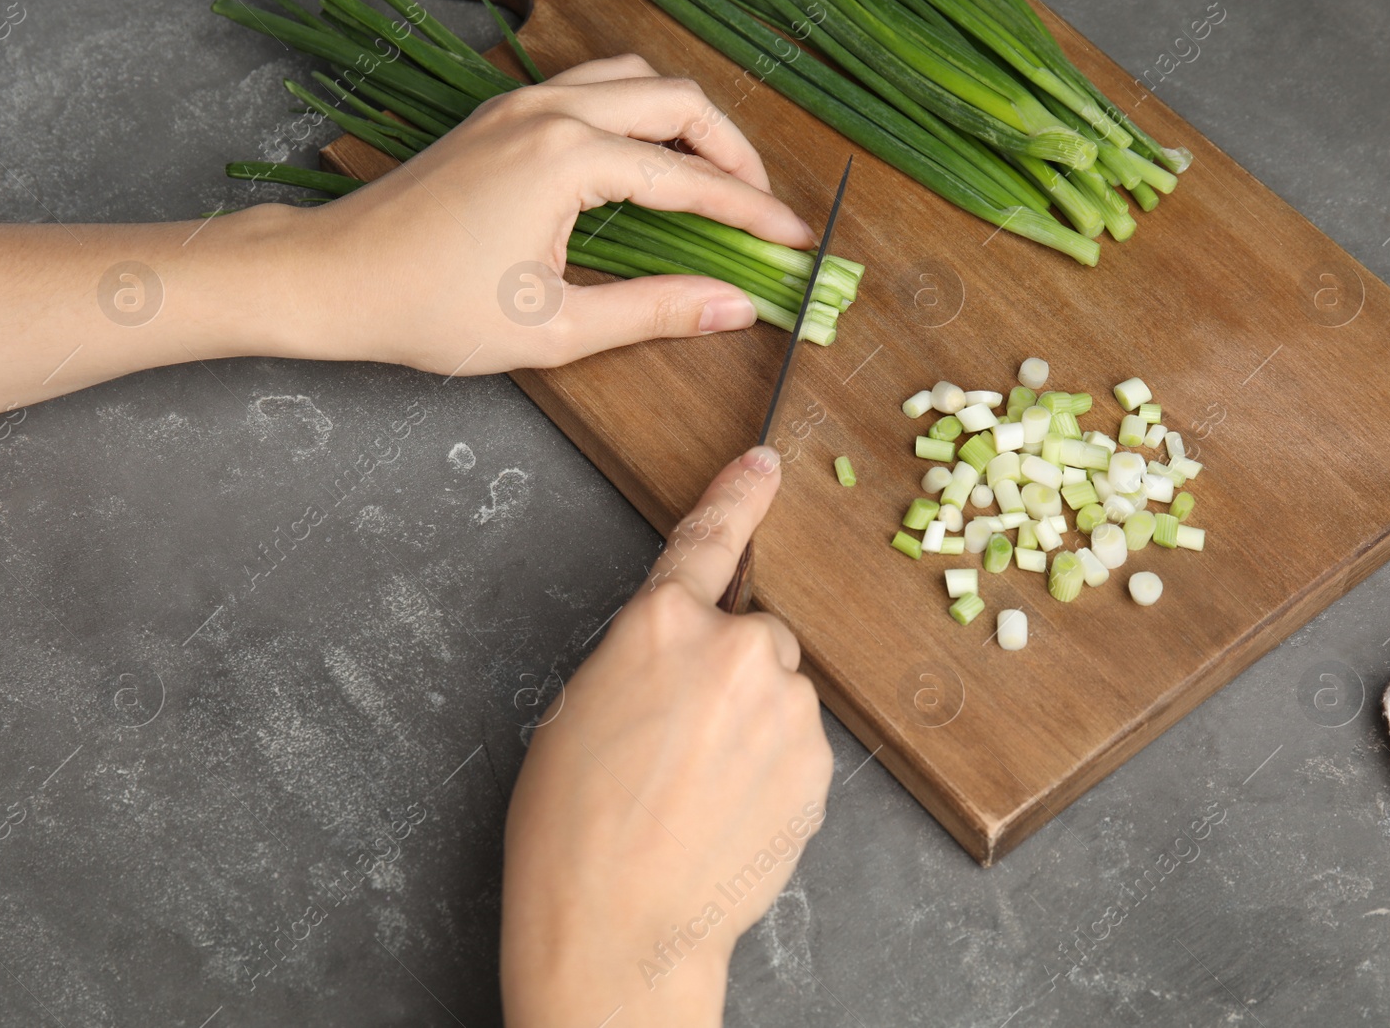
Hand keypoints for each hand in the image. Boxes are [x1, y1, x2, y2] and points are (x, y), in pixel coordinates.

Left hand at [299, 54, 814, 375]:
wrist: (334, 278)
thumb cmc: (432, 309)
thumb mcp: (556, 327)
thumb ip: (655, 309)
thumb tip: (734, 304)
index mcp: (566, 158)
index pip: (689, 178)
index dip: (751, 212)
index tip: (793, 240)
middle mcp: (549, 111)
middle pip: (676, 101)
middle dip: (732, 152)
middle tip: (761, 209)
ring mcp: (521, 102)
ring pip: (635, 81)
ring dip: (685, 123)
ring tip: (713, 182)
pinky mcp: (501, 113)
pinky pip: (593, 90)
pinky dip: (638, 116)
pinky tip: (645, 165)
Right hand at [499, 446, 833, 1027]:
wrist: (620, 926)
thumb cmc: (572, 827)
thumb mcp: (580, 709)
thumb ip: (644, 657)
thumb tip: (684, 656)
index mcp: (659, 624)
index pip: (706, 541)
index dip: (737, 497)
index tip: (764, 464)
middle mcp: (736, 648)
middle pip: (752, 636)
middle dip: (727, 674)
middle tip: (680, 742)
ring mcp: (786, 706)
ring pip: (779, 694)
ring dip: (751, 725)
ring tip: (698, 791)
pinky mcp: (817, 761)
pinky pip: (796, 744)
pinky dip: (772, 768)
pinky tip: (728, 813)